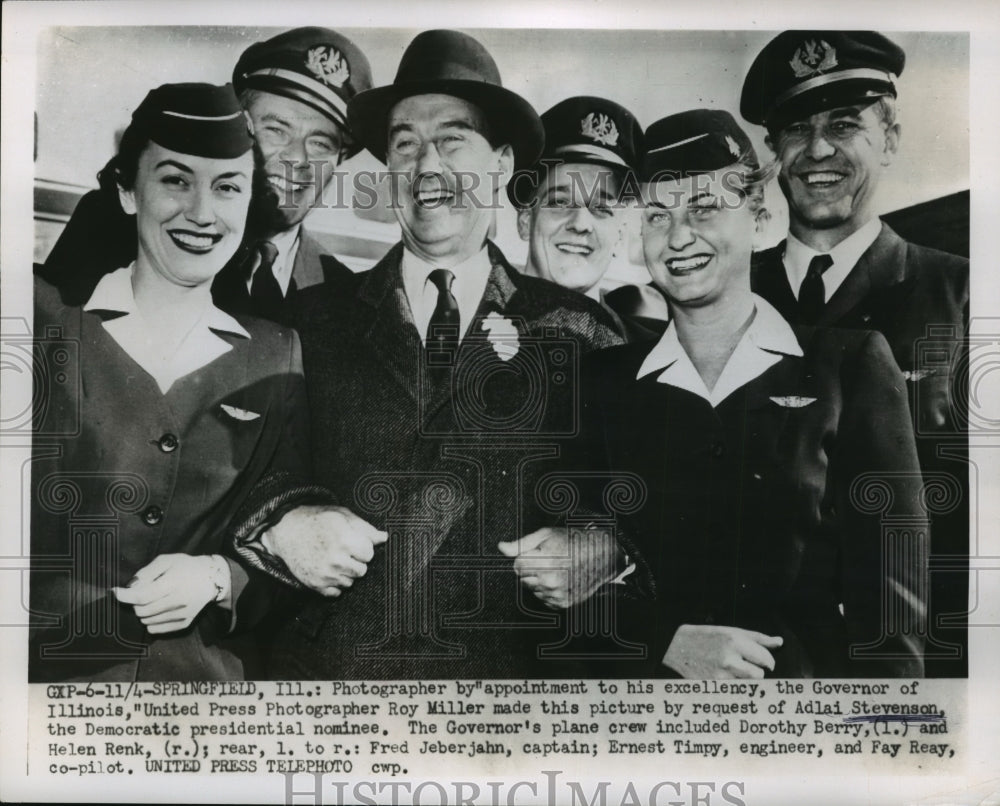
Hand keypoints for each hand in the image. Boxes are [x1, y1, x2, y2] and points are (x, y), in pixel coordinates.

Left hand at [111, 554, 221, 634]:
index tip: (114, 592)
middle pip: (141, 610)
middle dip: (135, 602)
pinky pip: (156, 629)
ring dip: (144, 611)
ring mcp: (181, 614)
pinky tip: (158, 610)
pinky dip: (151, 621)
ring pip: (147, 621)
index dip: (124, 596)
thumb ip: (147, 572)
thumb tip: (130, 586)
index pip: (142, 596)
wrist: (212, 578)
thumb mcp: (167, 560)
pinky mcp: (184, 623)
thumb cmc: (186, 567)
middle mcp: (178, 602)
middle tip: (143, 592)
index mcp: (173, 583)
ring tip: (154, 600)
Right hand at [264, 505, 386, 596]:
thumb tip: (384, 538)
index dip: (363, 547)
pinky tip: (328, 570)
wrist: (287, 531)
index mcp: (345, 540)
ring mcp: (325, 575)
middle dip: (356, 561)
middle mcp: (335, 560)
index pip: (369, 554)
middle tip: (343, 551)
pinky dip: (335, 584)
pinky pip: (337, 593)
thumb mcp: (342, 516)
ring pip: (350, 582)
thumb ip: (365, 528)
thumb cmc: (317, 520)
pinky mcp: (316, 585)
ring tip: (334, 559)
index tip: (353, 541)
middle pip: (362, 570)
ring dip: (346, 573)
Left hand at [498, 526, 622, 608]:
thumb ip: (521, 544)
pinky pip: (543, 598)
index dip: (525, 556)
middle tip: (548, 560)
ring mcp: (556, 594)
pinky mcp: (562, 603)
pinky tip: (560, 579)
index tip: (537, 553)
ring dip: (538, 580)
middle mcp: (549, 581)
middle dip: (530, 569)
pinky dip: (547, 590)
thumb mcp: (546, 534)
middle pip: (522, 578)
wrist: (601, 556)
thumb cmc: (574, 542)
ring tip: (556, 569)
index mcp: (544, 562)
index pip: (517, 564)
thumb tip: (502, 548)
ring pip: (532, 589)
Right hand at [662, 624, 782, 678]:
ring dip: (743, 681)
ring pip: (747, 686)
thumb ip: (757, 638)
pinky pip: (735, 693)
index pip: (766, 659)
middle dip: (755, 672)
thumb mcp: (731, 632)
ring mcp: (720, 676)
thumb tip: (779, 642)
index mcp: (735, 642)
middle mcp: (729, 659)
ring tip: (730, 671)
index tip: (763, 661)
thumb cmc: (706, 637)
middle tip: (744, 666)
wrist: (675, 647)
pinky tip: (723, 678)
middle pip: (759, 676)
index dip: (767, 661)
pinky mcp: (713, 688)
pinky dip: (733, 688)